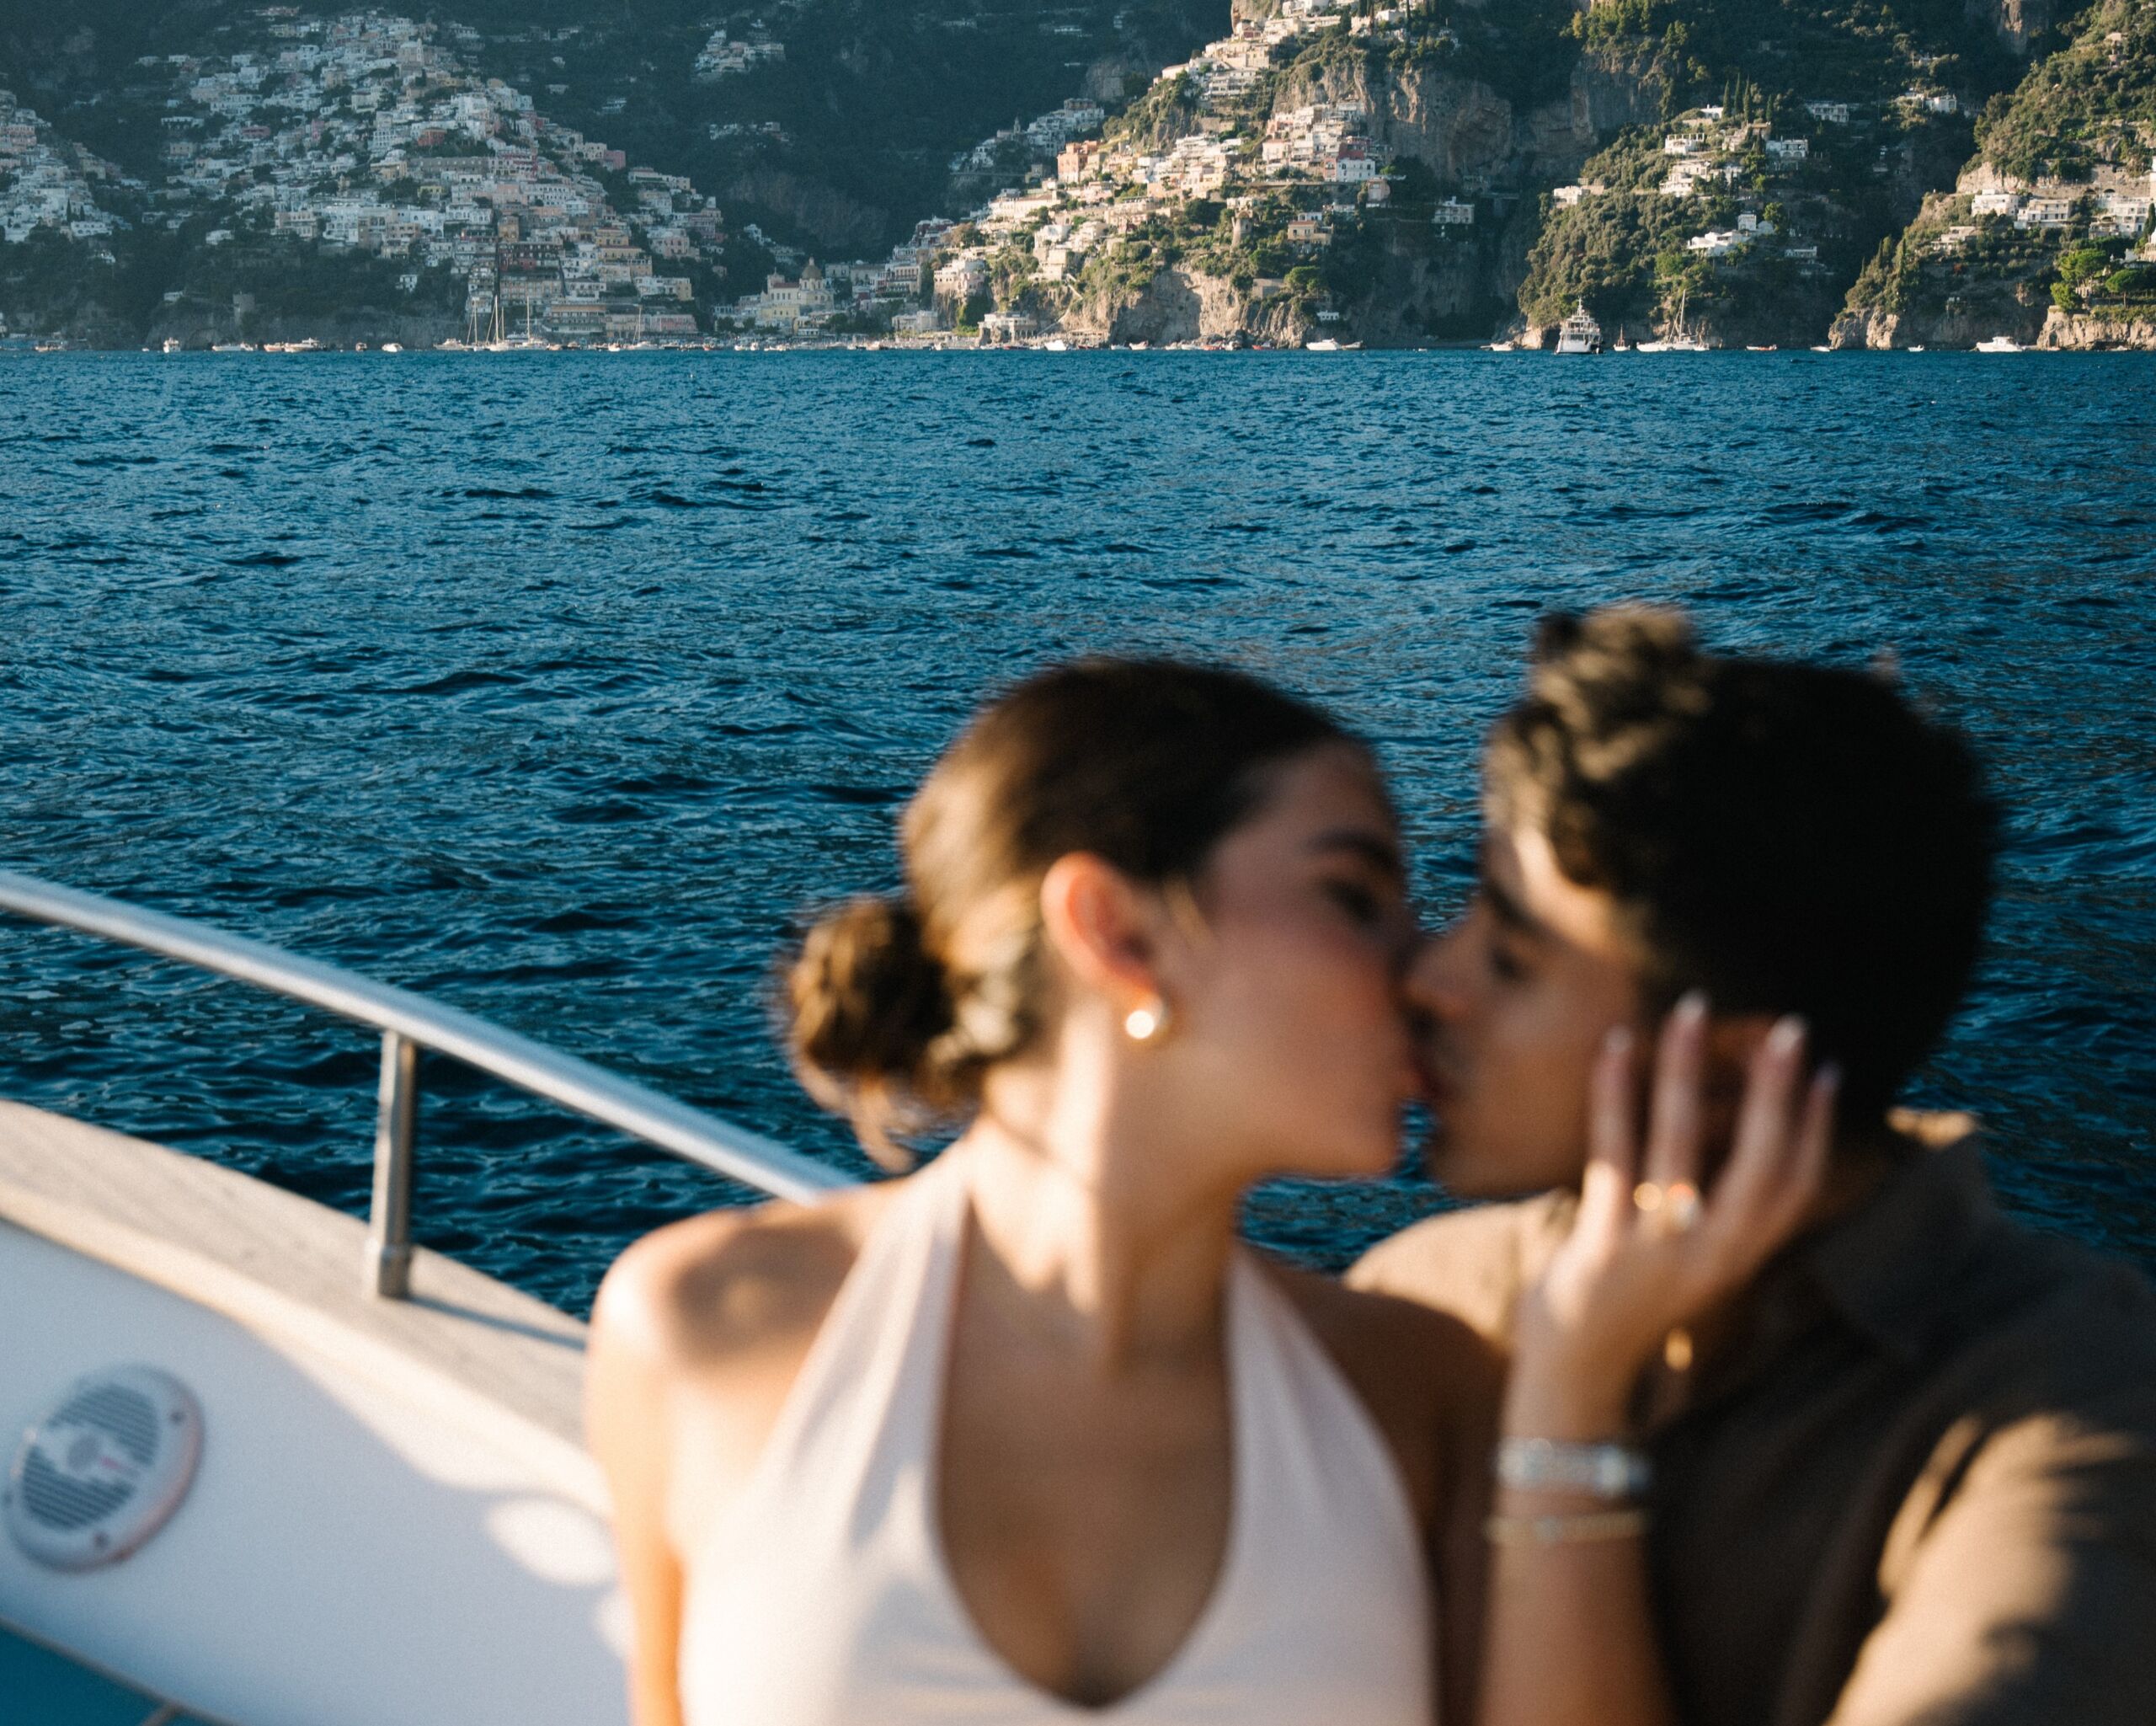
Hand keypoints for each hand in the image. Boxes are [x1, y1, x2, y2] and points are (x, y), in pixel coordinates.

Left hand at [1506, 993, 1837, 1438]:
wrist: (1575, 1372)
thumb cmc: (1630, 1301)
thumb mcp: (1692, 1261)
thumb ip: (1716, 1210)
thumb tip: (1728, 1132)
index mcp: (1740, 1256)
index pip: (1797, 1184)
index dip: (1814, 1125)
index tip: (1823, 1066)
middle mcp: (1712, 1253)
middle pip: (1760, 1161)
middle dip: (1775, 1090)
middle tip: (1786, 1025)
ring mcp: (1658, 1248)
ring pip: (1681, 1142)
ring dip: (1686, 1069)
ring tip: (1691, 1009)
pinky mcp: (1604, 1242)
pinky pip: (1612, 1152)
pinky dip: (1614, 1094)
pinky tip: (1613, 1045)